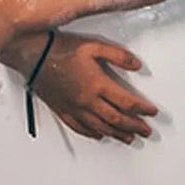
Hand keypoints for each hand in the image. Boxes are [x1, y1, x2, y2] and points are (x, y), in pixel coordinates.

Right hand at [32, 32, 156, 145]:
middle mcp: (87, 100)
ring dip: (117, 134)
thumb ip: (118, 56)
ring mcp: (74, 107)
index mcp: (98, 84)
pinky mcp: (62, 109)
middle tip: (146, 131)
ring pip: (100, 127)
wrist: (33, 54)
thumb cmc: (60, 48)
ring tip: (129, 138)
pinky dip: (92, 134)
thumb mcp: (94, 45)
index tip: (152, 112)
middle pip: (117, 119)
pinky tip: (100, 136)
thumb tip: (137, 65)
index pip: (127, 102)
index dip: (143, 109)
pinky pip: (80, 127)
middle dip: (135, 126)